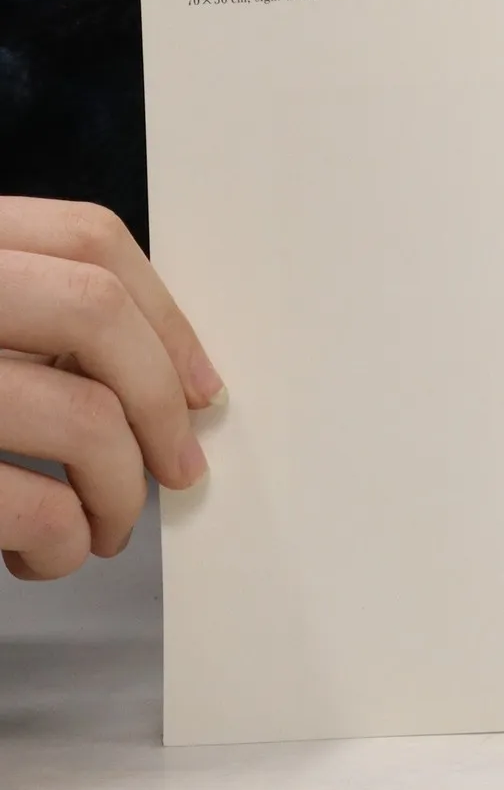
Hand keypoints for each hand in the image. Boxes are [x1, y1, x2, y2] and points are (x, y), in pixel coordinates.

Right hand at [0, 198, 221, 579]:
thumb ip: (18, 319)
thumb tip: (164, 377)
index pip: (87, 236)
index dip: (164, 312)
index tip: (199, 385)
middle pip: (95, 312)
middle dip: (159, 399)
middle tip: (177, 468)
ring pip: (78, 417)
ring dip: (118, 488)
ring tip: (105, 525)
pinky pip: (30, 502)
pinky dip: (61, 538)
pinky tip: (45, 553)